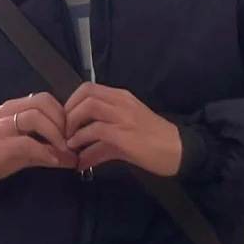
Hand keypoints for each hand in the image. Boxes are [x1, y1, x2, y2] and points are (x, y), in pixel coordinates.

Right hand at [0, 92, 77, 191]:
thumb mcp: (20, 153)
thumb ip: (44, 151)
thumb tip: (71, 158)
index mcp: (12, 109)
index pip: (44, 99)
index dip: (63, 114)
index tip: (72, 134)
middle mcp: (6, 112)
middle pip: (43, 102)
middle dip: (62, 121)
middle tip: (71, 141)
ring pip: (35, 117)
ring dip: (56, 135)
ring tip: (65, 151)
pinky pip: (26, 142)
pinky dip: (44, 151)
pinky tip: (53, 161)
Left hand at [64, 83, 181, 175]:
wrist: (179, 151)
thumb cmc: (154, 142)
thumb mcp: (126, 136)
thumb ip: (101, 142)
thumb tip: (80, 156)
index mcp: (122, 97)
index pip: (88, 88)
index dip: (71, 103)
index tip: (66, 122)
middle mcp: (122, 102)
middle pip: (85, 94)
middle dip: (68, 112)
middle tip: (64, 131)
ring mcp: (124, 117)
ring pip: (88, 107)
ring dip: (72, 125)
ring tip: (69, 142)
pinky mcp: (124, 135)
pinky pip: (95, 131)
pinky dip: (81, 141)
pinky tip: (78, 156)